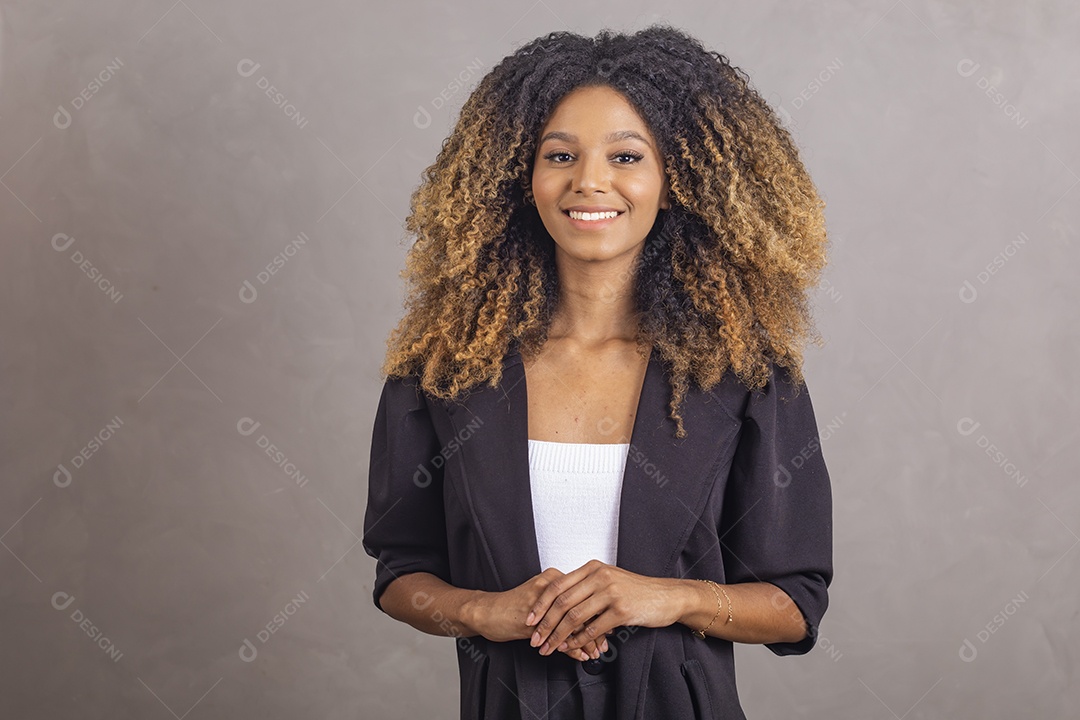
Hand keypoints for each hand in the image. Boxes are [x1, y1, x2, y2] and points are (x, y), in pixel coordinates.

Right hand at [470, 567, 606, 661]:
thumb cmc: (515, 608)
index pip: (585, 596)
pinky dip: (571, 647)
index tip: (610, 629)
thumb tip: (591, 629)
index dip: (599, 615)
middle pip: (582, 607)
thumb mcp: (543, 607)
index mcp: (555, 578)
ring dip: (586, 641)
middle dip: (596, 630)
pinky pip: (557, 632)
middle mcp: (551, 585)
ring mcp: (541, 599)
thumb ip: (565, 613)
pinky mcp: (532, 614)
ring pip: (572, 620)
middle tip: (605, 646)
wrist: (487, 611)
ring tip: (595, 653)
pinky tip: (579, 656)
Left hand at [526, 559, 684, 656]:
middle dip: (544, 624)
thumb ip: (586, 588)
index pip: (557, 585)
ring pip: (574, 617)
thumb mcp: (608, 581)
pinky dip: (579, 641)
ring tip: (549, 648)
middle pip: (562, 602)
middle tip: (535, 640)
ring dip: (558, 636)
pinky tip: (572, 648)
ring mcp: (611, 592)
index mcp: (592, 568)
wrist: (667, 596)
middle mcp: (599, 576)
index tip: (528, 620)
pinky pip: (593, 628)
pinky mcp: (621, 610)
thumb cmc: (636, 591)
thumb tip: (559, 606)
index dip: (540, 604)